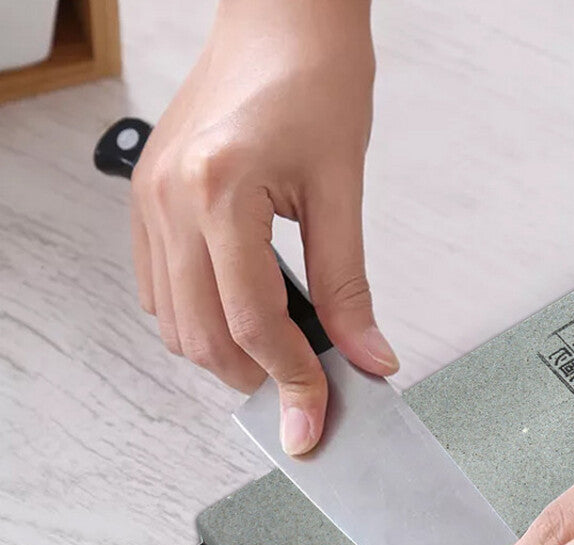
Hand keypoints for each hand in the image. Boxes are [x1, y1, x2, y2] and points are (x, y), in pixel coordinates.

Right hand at [130, 0, 396, 454]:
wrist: (281, 18)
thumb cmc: (316, 79)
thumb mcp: (343, 189)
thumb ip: (351, 287)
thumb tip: (367, 357)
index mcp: (219, 190)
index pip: (254, 324)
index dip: (291, 380)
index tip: (316, 416)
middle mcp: (169, 200)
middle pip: (204, 337)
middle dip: (255, 378)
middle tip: (302, 391)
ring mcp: (148, 201)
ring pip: (174, 324)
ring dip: (225, 356)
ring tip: (275, 359)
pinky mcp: (146, 201)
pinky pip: (158, 290)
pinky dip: (198, 322)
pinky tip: (237, 319)